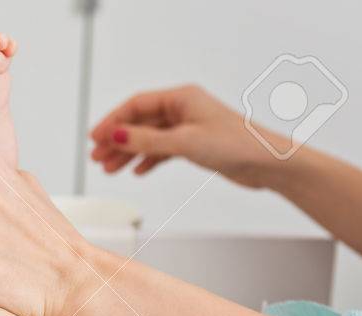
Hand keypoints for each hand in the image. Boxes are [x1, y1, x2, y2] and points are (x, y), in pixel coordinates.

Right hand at [89, 84, 286, 187]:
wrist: (267, 162)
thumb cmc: (236, 144)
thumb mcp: (184, 142)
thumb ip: (146, 141)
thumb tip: (116, 135)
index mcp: (182, 98)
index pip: (137, 105)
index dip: (113, 121)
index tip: (95, 137)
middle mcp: (184, 110)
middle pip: (140, 122)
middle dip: (117, 139)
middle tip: (97, 156)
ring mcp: (189, 128)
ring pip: (149, 138)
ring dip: (129, 153)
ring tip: (110, 168)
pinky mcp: (194, 145)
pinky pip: (162, 150)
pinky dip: (148, 160)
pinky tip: (138, 171)